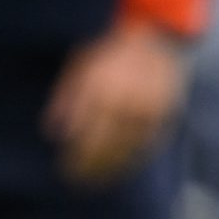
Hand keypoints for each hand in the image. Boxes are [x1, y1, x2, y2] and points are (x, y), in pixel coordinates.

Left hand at [45, 19, 186, 184]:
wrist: (152, 36)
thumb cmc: (106, 50)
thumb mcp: (78, 65)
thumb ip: (65, 97)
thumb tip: (52, 132)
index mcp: (101, 90)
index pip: (86, 135)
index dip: (76, 158)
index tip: (65, 170)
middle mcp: (126, 103)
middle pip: (106, 147)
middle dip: (90, 167)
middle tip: (78, 182)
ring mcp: (149, 111)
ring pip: (128, 151)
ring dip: (111, 169)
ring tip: (97, 180)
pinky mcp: (165, 115)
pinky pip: (148, 145)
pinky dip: (133, 159)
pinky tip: (121, 167)